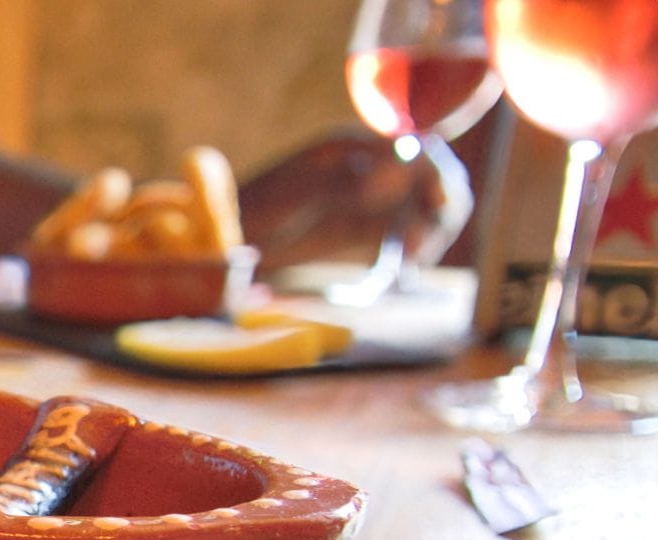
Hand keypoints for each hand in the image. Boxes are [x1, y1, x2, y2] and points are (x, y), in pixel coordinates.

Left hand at [239, 130, 464, 267]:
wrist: (223, 243)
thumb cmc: (249, 211)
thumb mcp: (293, 192)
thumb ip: (341, 177)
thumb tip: (393, 162)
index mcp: (352, 145)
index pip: (415, 146)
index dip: (436, 172)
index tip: (439, 205)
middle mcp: (369, 165)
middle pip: (431, 174)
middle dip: (442, 203)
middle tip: (425, 243)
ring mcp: (370, 196)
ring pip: (425, 205)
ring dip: (433, 228)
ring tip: (413, 261)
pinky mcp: (366, 227)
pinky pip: (405, 233)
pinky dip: (414, 248)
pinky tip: (406, 269)